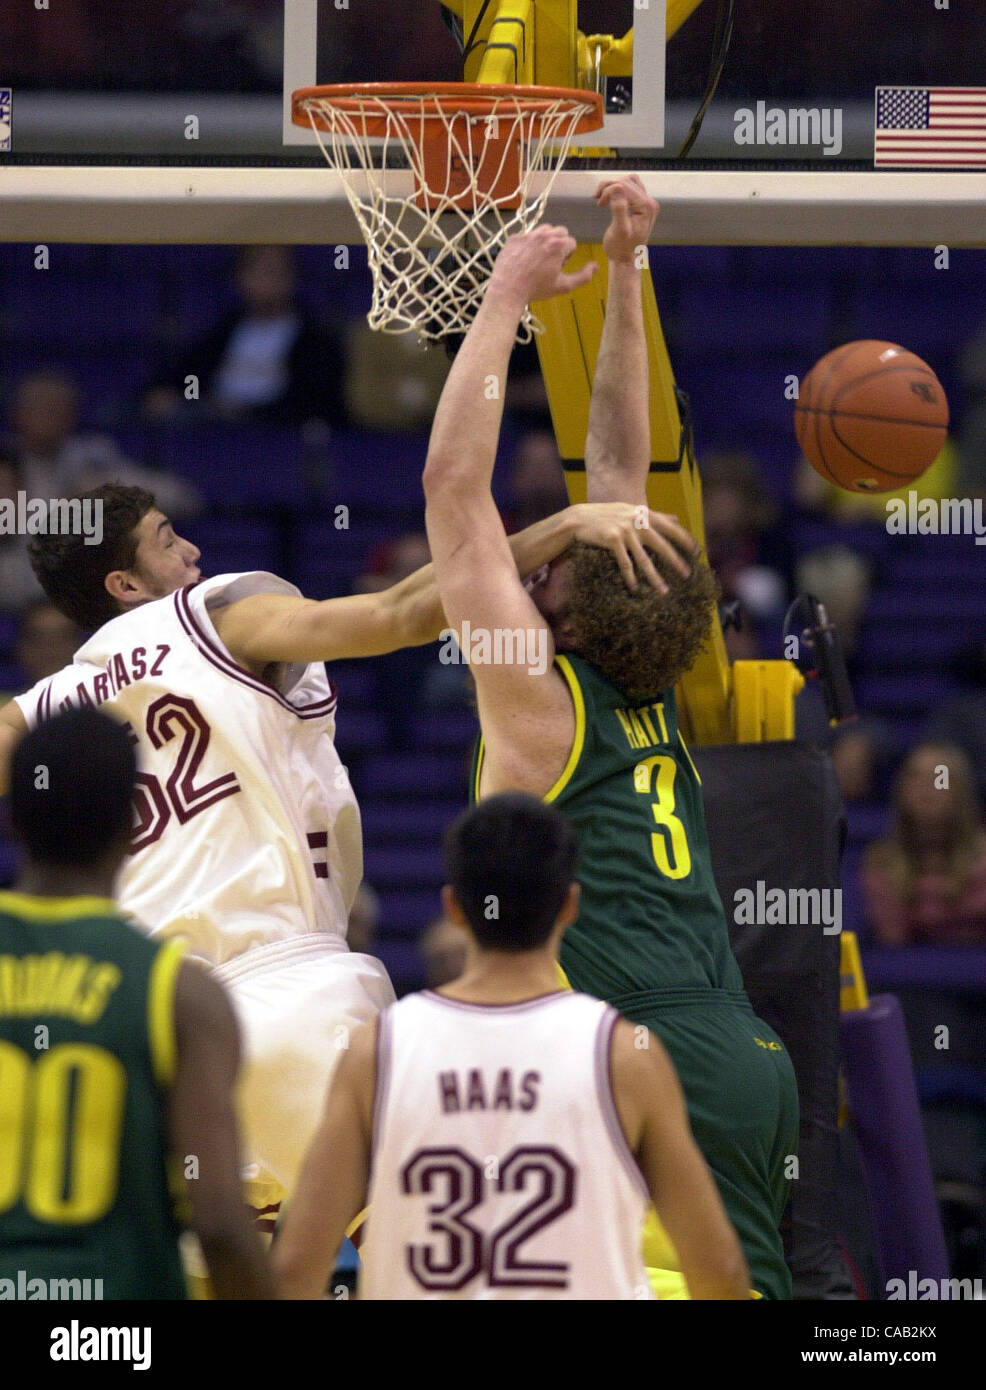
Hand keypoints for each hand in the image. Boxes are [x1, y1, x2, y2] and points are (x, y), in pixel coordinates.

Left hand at [489, 225, 596, 305]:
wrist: (507, 290)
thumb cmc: (536, 289)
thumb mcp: (563, 286)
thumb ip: (583, 276)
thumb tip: (595, 266)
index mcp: (558, 245)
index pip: (571, 242)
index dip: (567, 256)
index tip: (558, 267)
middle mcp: (544, 235)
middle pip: (560, 231)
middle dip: (559, 244)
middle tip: (550, 261)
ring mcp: (527, 235)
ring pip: (544, 230)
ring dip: (545, 240)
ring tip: (538, 258)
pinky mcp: (514, 238)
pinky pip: (527, 235)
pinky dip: (528, 244)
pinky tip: (524, 260)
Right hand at [568, 502, 697, 593]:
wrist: (579, 518)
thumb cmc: (607, 515)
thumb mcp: (632, 511)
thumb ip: (654, 515)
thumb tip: (677, 519)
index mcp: (644, 513)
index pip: (671, 528)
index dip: (685, 540)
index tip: (697, 552)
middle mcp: (637, 521)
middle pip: (662, 545)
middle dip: (675, 561)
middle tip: (687, 575)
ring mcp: (625, 531)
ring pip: (644, 559)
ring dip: (655, 577)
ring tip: (664, 590)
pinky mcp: (612, 540)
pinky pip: (625, 563)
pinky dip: (631, 578)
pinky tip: (636, 588)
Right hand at [595, 175, 658, 265]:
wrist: (625, 261)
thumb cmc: (620, 249)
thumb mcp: (619, 230)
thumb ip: (619, 209)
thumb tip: (617, 188)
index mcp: (646, 207)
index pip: (625, 186)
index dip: (609, 190)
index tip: (599, 203)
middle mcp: (649, 203)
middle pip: (627, 181)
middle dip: (609, 187)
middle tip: (597, 199)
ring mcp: (647, 203)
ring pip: (628, 182)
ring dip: (612, 186)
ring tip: (601, 198)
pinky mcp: (641, 205)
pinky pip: (630, 188)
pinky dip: (617, 189)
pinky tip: (608, 198)